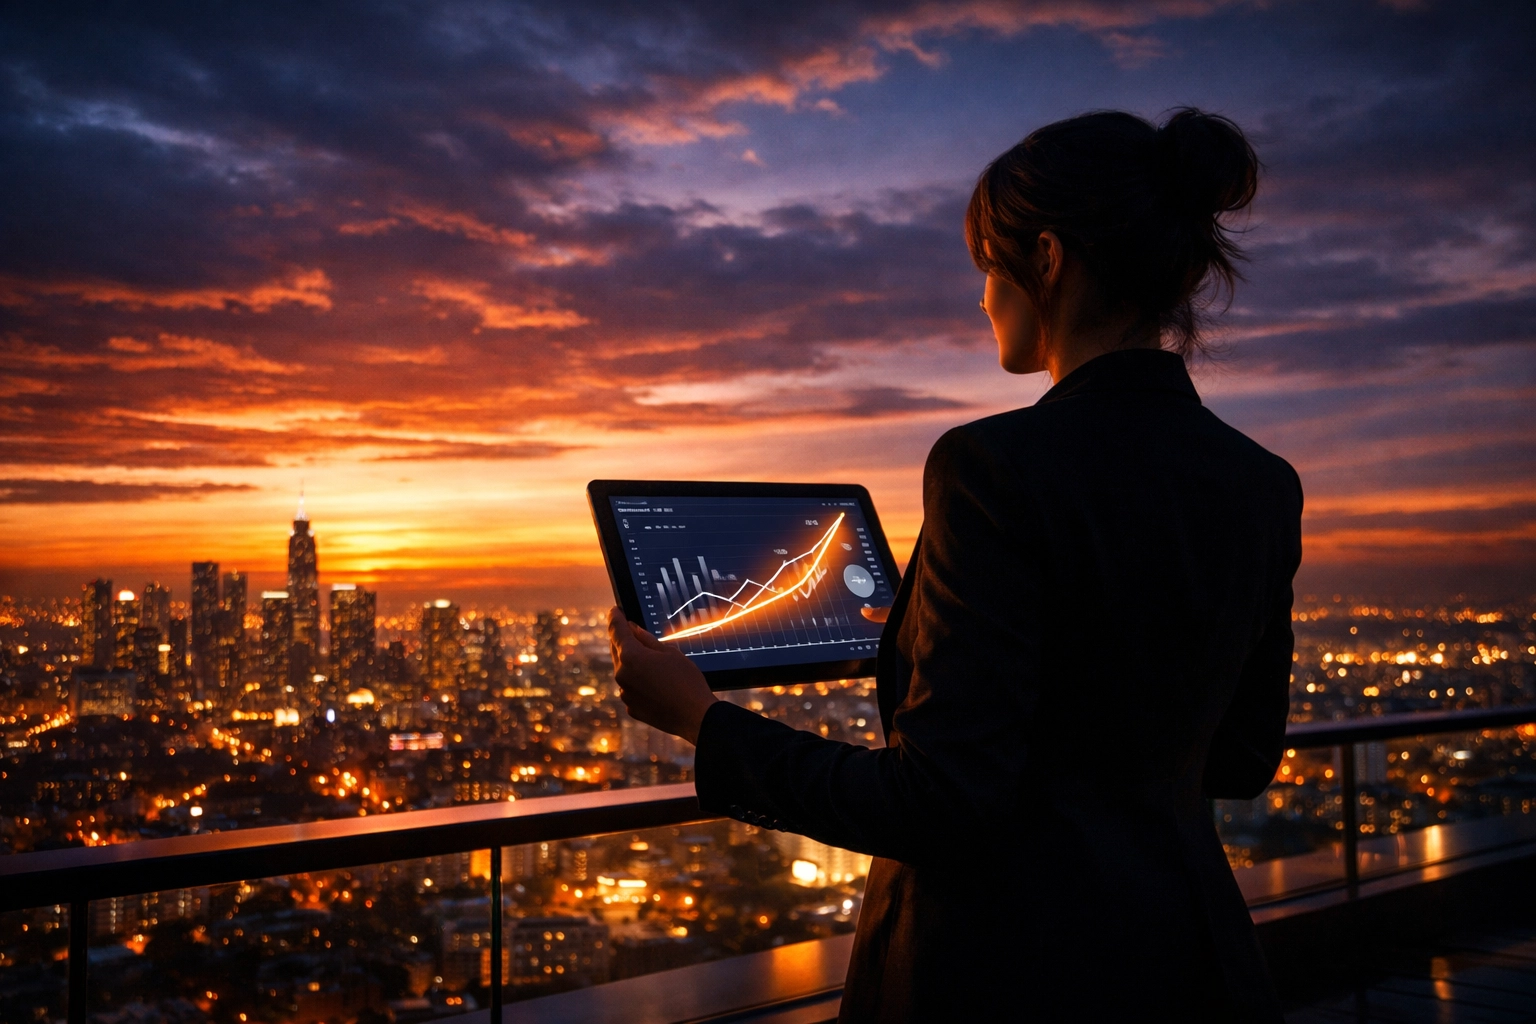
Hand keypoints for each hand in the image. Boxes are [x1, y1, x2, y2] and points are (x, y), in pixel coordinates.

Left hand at [607, 606, 716, 744]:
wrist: (695, 716)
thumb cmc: (687, 681)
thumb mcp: (670, 653)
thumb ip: (647, 639)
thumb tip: (633, 629)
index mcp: (631, 656)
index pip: (616, 630)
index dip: (614, 618)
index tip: (614, 610)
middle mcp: (622, 675)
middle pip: (616, 650)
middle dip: (623, 640)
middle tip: (632, 632)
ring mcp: (625, 693)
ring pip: (623, 671)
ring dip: (632, 663)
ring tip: (653, 663)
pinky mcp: (631, 707)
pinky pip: (630, 689)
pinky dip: (638, 683)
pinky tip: (656, 684)